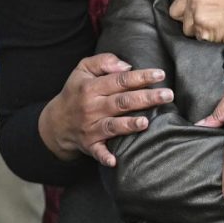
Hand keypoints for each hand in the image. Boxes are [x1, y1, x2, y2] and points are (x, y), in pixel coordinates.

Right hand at [38, 53, 171, 166]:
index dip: (141, 77)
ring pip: (113, 126)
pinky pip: (98, 152)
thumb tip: (127, 66)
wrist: (56, 122)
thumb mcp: (83, 70)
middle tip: (168, 95)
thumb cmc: (77, 92)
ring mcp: (90, 127)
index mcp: (91, 88)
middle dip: (146, 98)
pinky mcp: (90, 145)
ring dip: (129, 125)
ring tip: (146, 122)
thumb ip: (103, 62)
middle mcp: (91, 107)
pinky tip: (115, 161)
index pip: (120, 81)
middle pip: (122, 102)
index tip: (161, 74)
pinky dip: (105, 156)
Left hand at [169, 0, 223, 43]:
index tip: (195, 5)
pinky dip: (204, 35)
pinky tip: (217, 29)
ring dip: (196, 28)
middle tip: (205, 16)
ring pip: (184, 25)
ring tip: (214, 23)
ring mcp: (196, 6)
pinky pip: (194, 35)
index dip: (183, 1)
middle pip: (174, 10)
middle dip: (186, 16)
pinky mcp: (199, 22)